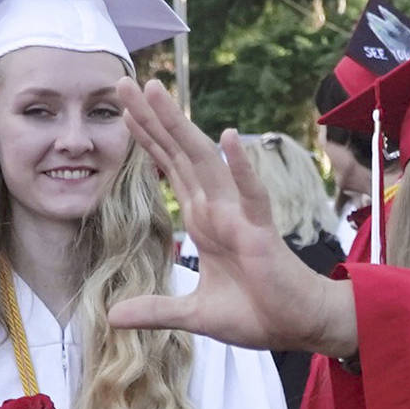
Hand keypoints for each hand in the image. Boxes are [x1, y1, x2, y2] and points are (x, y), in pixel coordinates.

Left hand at [110, 78, 359, 358]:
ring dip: (181, 126)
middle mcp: (217, 208)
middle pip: (179, 153)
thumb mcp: (194, 315)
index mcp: (203, 219)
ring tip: (157, 92)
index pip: (169, 168)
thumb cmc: (255, 313)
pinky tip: (228, 136)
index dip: (146, 138)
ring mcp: (239, 215)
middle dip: (152, 118)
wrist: (297, 326)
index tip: (122, 108)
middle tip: (123, 82)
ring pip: (206, 161)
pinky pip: (251, 194)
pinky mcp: (261, 231)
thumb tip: (112, 316)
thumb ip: (155, 310)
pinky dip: (240, 166)